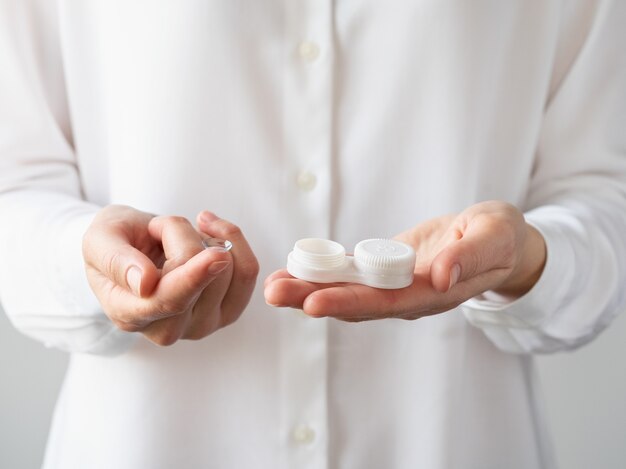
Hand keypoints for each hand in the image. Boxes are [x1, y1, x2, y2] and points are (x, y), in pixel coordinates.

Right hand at [83, 205, 258, 344]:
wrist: (132, 249)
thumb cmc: (115, 243)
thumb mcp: (100, 239)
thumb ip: (115, 260)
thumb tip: (144, 284)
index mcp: (129, 315)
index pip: (168, 301)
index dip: (193, 277)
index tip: (216, 255)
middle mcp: (167, 330)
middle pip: (202, 279)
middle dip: (184, 236)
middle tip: (158, 226)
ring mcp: (200, 325)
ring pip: (228, 272)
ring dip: (205, 238)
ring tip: (177, 237)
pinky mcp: (227, 312)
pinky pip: (247, 273)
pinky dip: (233, 243)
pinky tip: (208, 234)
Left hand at [264, 201, 545, 320]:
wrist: (496, 240)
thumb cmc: (500, 237)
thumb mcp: (496, 236)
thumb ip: (472, 256)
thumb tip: (442, 276)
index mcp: (435, 293)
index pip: (388, 303)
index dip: (350, 303)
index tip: (313, 302)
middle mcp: (410, 297)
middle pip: (357, 303)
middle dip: (313, 299)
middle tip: (274, 293)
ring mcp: (396, 286)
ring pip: (349, 293)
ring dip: (309, 290)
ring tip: (273, 286)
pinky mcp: (386, 271)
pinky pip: (352, 275)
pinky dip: (323, 274)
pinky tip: (294, 271)